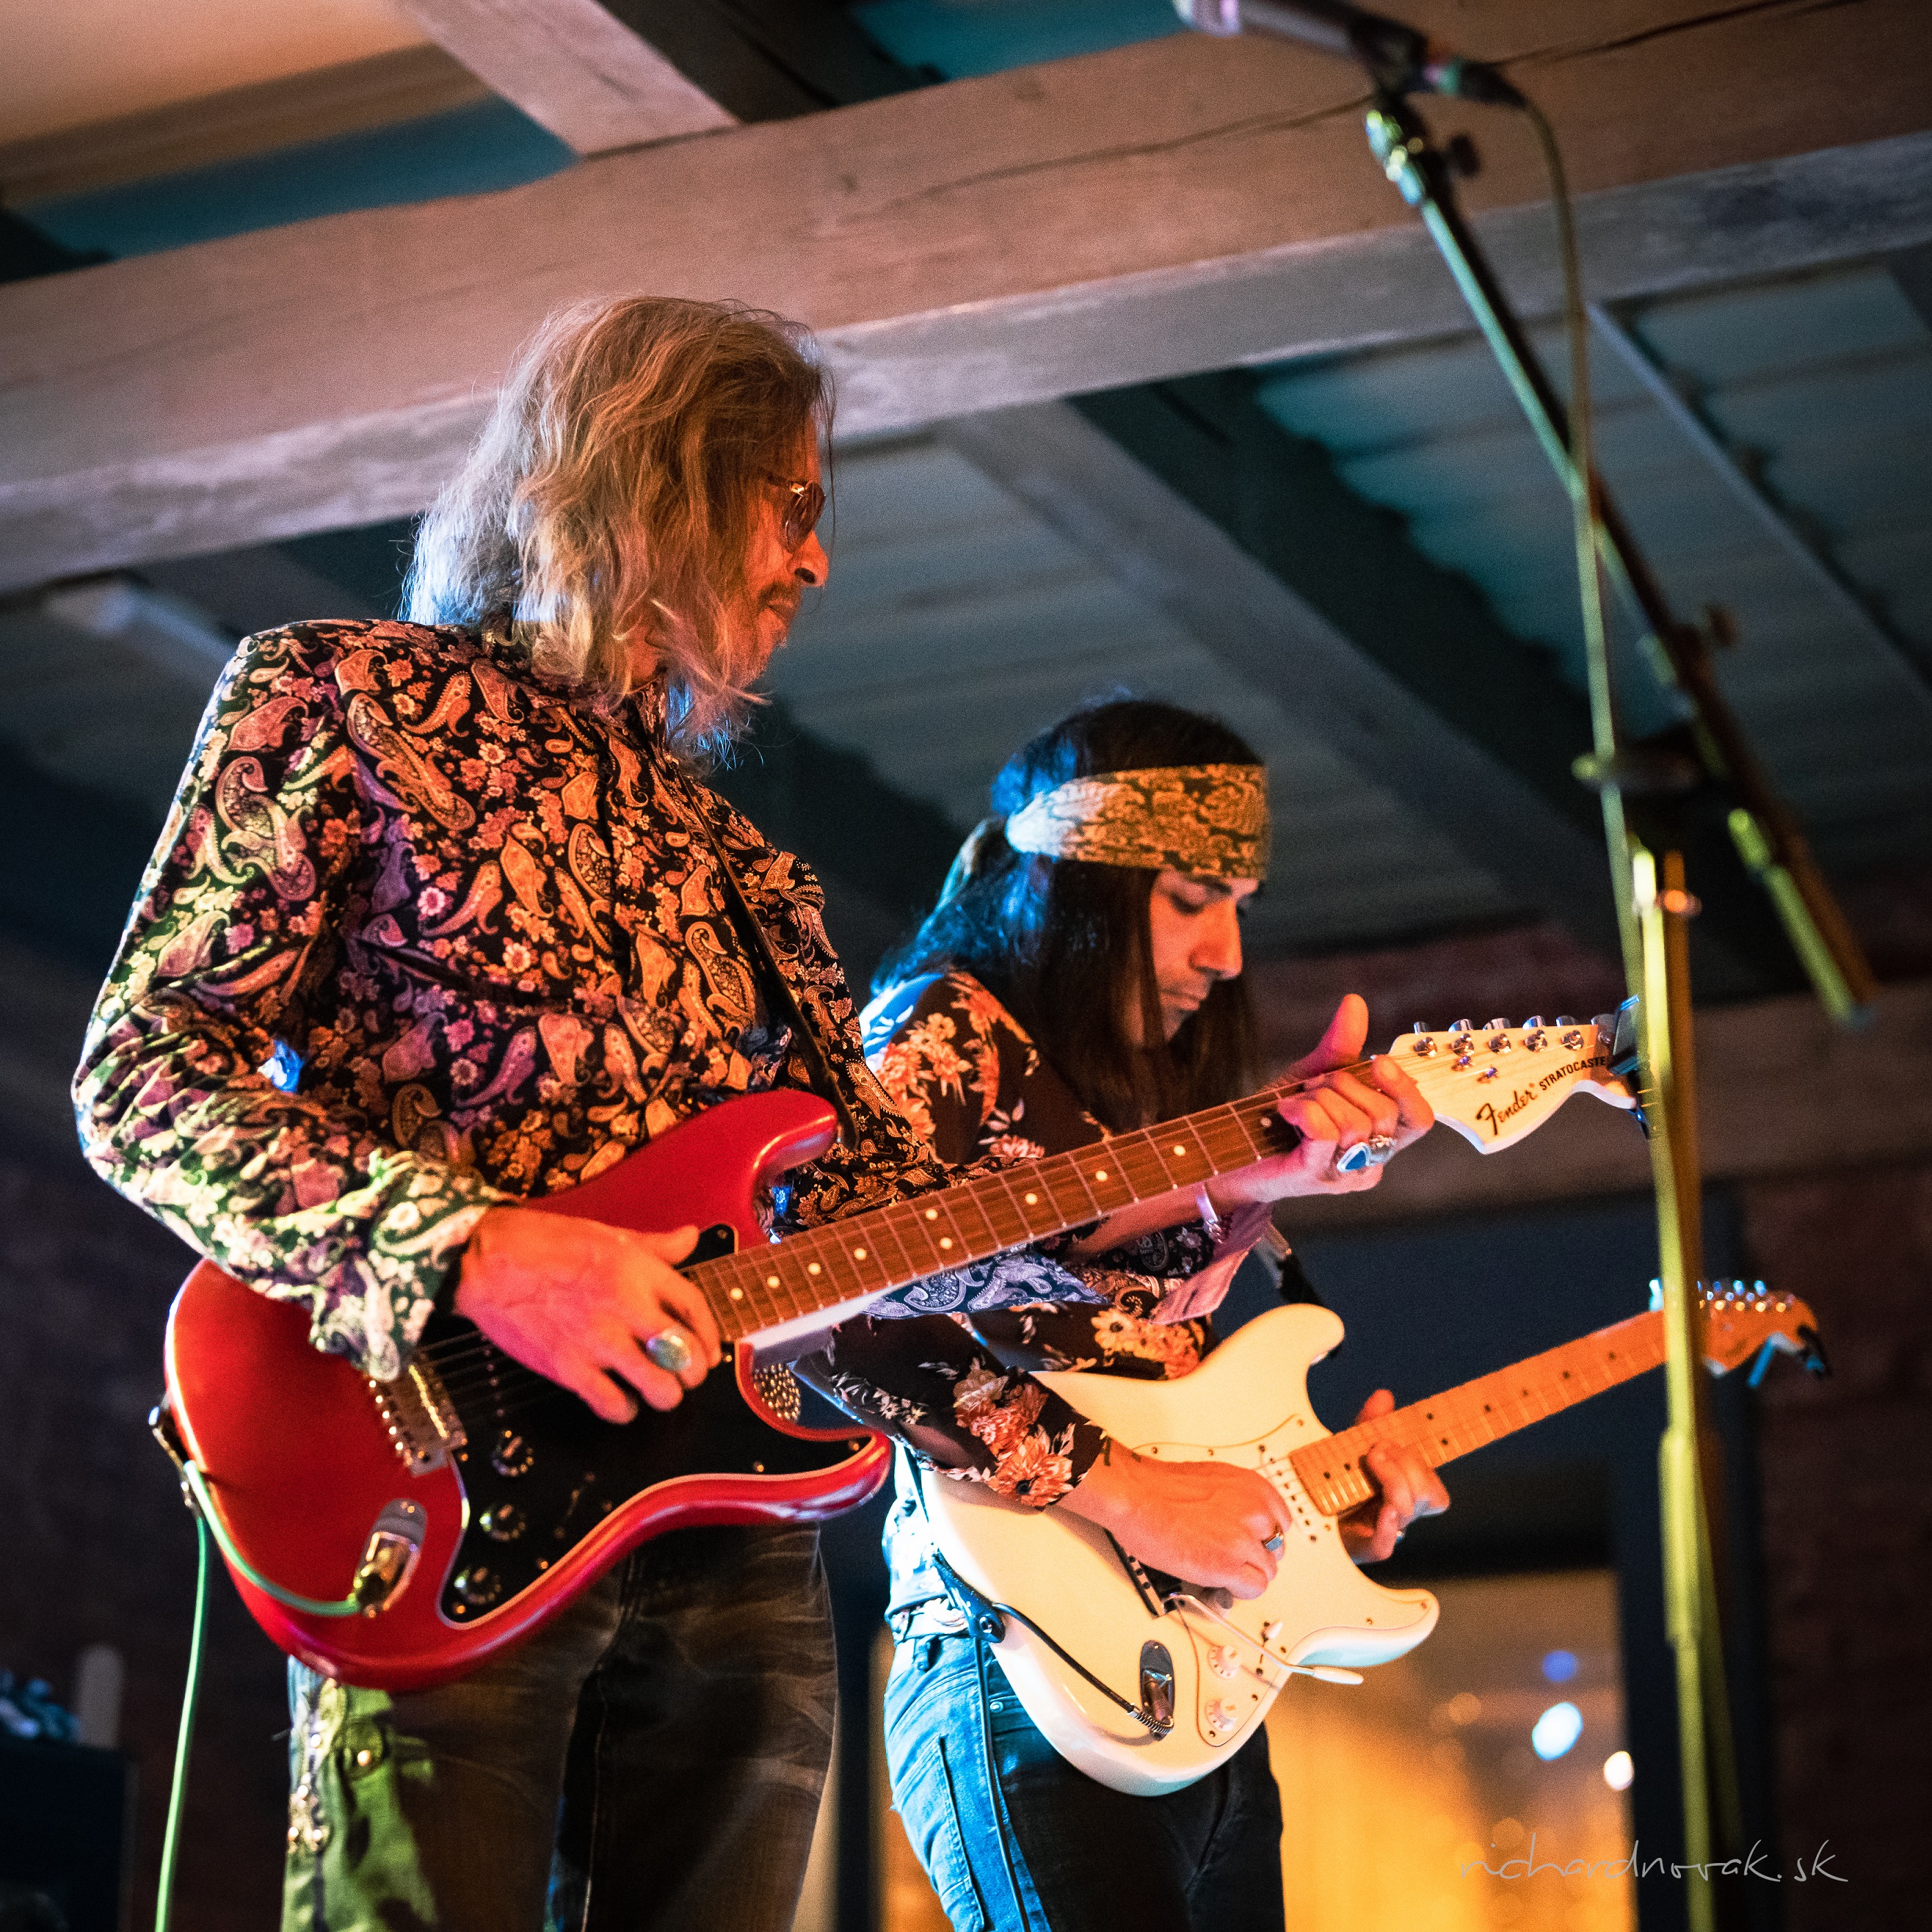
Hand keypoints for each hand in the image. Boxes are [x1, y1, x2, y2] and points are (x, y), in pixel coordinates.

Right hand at [453, 1206, 721, 1421]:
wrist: (487, 1262)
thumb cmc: (544, 1241)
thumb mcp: (607, 1233)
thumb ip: (654, 1245)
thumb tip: (690, 1238)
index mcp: (640, 1271)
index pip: (696, 1309)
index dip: (710, 1335)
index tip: (709, 1350)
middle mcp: (627, 1307)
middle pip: (686, 1356)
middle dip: (693, 1373)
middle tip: (685, 1375)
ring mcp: (599, 1341)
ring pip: (659, 1388)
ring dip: (664, 1395)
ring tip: (657, 1391)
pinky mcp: (568, 1368)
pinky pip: (613, 1405)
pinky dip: (624, 1410)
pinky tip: (621, 1401)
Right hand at [1059, 1448, 1284, 1599]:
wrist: (1137, 1496)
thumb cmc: (1162, 1487)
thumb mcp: (1217, 1481)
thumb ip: (1239, 1500)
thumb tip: (1244, 1520)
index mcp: (1255, 1488)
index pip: (1281, 1523)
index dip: (1262, 1536)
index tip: (1250, 1541)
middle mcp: (1256, 1512)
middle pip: (1275, 1549)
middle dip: (1254, 1555)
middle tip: (1229, 1555)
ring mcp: (1243, 1540)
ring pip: (1266, 1572)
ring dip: (1244, 1573)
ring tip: (1220, 1568)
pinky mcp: (1228, 1566)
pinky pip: (1253, 1588)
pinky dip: (1239, 1589)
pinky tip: (1219, 1580)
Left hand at [1212, 994, 1433, 1204]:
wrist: (1235, 1146)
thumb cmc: (1280, 1116)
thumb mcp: (1316, 1075)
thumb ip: (1341, 1046)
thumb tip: (1355, 1003)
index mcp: (1380, 1138)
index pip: (1418, 1119)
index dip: (1405, 1088)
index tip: (1377, 1061)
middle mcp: (1370, 1162)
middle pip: (1383, 1113)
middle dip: (1344, 1085)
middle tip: (1313, 1085)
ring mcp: (1345, 1174)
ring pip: (1354, 1122)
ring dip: (1319, 1098)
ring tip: (1297, 1100)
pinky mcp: (1317, 1175)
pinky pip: (1326, 1131)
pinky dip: (1302, 1110)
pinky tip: (1285, 1110)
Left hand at [1337, 1389, 1450, 1562]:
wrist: (1302, 1513)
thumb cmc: (1332, 1481)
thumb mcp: (1350, 1447)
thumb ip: (1368, 1424)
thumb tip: (1384, 1396)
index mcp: (1403, 1494)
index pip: (1434, 1489)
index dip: (1426, 1467)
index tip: (1403, 1441)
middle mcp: (1398, 1516)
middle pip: (1428, 1493)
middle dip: (1406, 1463)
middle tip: (1376, 1448)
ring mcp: (1381, 1533)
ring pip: (1409, 1511)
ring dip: (1395, 1480)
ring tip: (1371, 1461)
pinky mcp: (1360, 1549)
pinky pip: (1384, 1546)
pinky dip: (1386, 1526)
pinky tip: (1383, 1508)